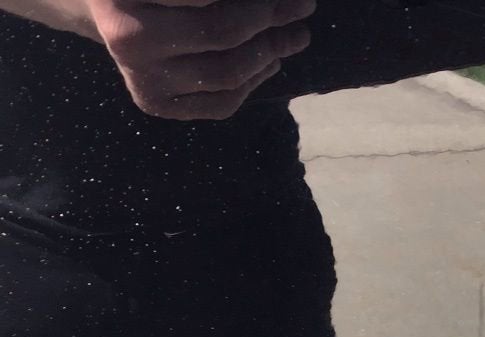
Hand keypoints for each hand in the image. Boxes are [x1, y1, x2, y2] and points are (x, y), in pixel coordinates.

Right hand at [86, 0, 315, 119]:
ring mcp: (142, 78)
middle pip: (222, 31)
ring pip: (227, 73)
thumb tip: (281, 2)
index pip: (205, 0)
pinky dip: (255, 80)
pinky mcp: (157, 105)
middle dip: (271, 18)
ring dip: (272, 52)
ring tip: (296, 37)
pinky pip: (221, 102)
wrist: (107, 9)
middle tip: (304, 6)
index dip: (256, 1)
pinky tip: (271, 61)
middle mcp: (128, 38)